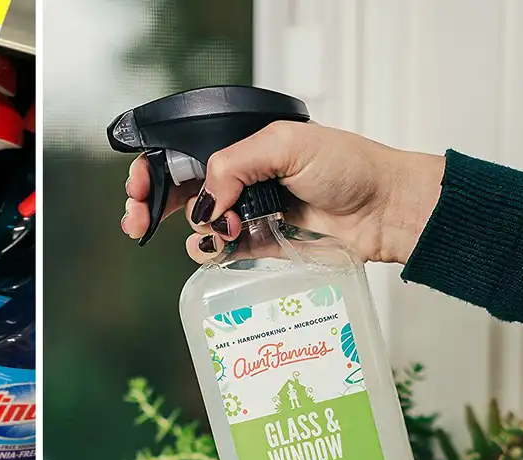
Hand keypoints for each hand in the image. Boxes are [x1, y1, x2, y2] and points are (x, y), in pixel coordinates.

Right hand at [121, 121, 445, 263]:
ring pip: (198, 224)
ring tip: (218, 231)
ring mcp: (248, 212)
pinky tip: (220, 247)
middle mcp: (241, 178)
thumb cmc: (349, 165)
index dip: (154, 170)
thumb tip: (206, 201)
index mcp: (243, 146)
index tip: (139, 185)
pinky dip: (212, 252)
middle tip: (136, 220)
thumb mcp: (286, 144)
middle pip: (179, 191)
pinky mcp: (259, 245)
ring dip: (196, 229)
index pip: (184, 154)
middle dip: (150, 204)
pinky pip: (221, 252)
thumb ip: (235, 164)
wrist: (386, 209)